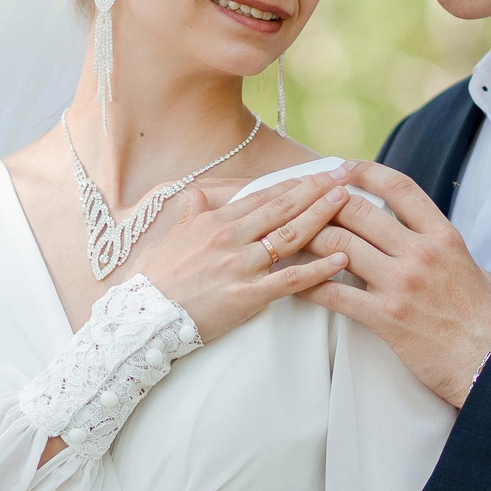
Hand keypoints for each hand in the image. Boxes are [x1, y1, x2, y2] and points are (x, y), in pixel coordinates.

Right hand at [128, 171, 354, 343]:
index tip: (318, 173)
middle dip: (316, 189)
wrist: (144, 317)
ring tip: (347, 202)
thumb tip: (196, 194)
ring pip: (290, 235)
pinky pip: (290, 279)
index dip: (294, 184)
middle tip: (345, 175)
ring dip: (322, 216)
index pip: (263, 196)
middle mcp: (231, 237)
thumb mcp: (170, 238)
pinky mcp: (248, 294)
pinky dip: (318, 269)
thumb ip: (189, 213)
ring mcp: (240, 264)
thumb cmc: (156, 280)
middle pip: (282, 208)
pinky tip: (341, 259)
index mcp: (215, 221)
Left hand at [301, 162, 490, 407]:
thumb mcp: (473, 269)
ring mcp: (401, 285)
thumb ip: (444, 246)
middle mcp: (420, 254)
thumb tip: (426, 233)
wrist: (489, 365)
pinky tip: (292, 279)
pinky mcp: (384, 317)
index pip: (399, 187)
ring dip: (310, 238)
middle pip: (358, 210)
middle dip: (327, 203)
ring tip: (293, 237)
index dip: (365, 171)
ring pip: (339, 244)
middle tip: (308, 205)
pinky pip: (333, 293)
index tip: (344, 169)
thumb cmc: (483, 320)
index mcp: (443, 237)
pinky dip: (307, 283)